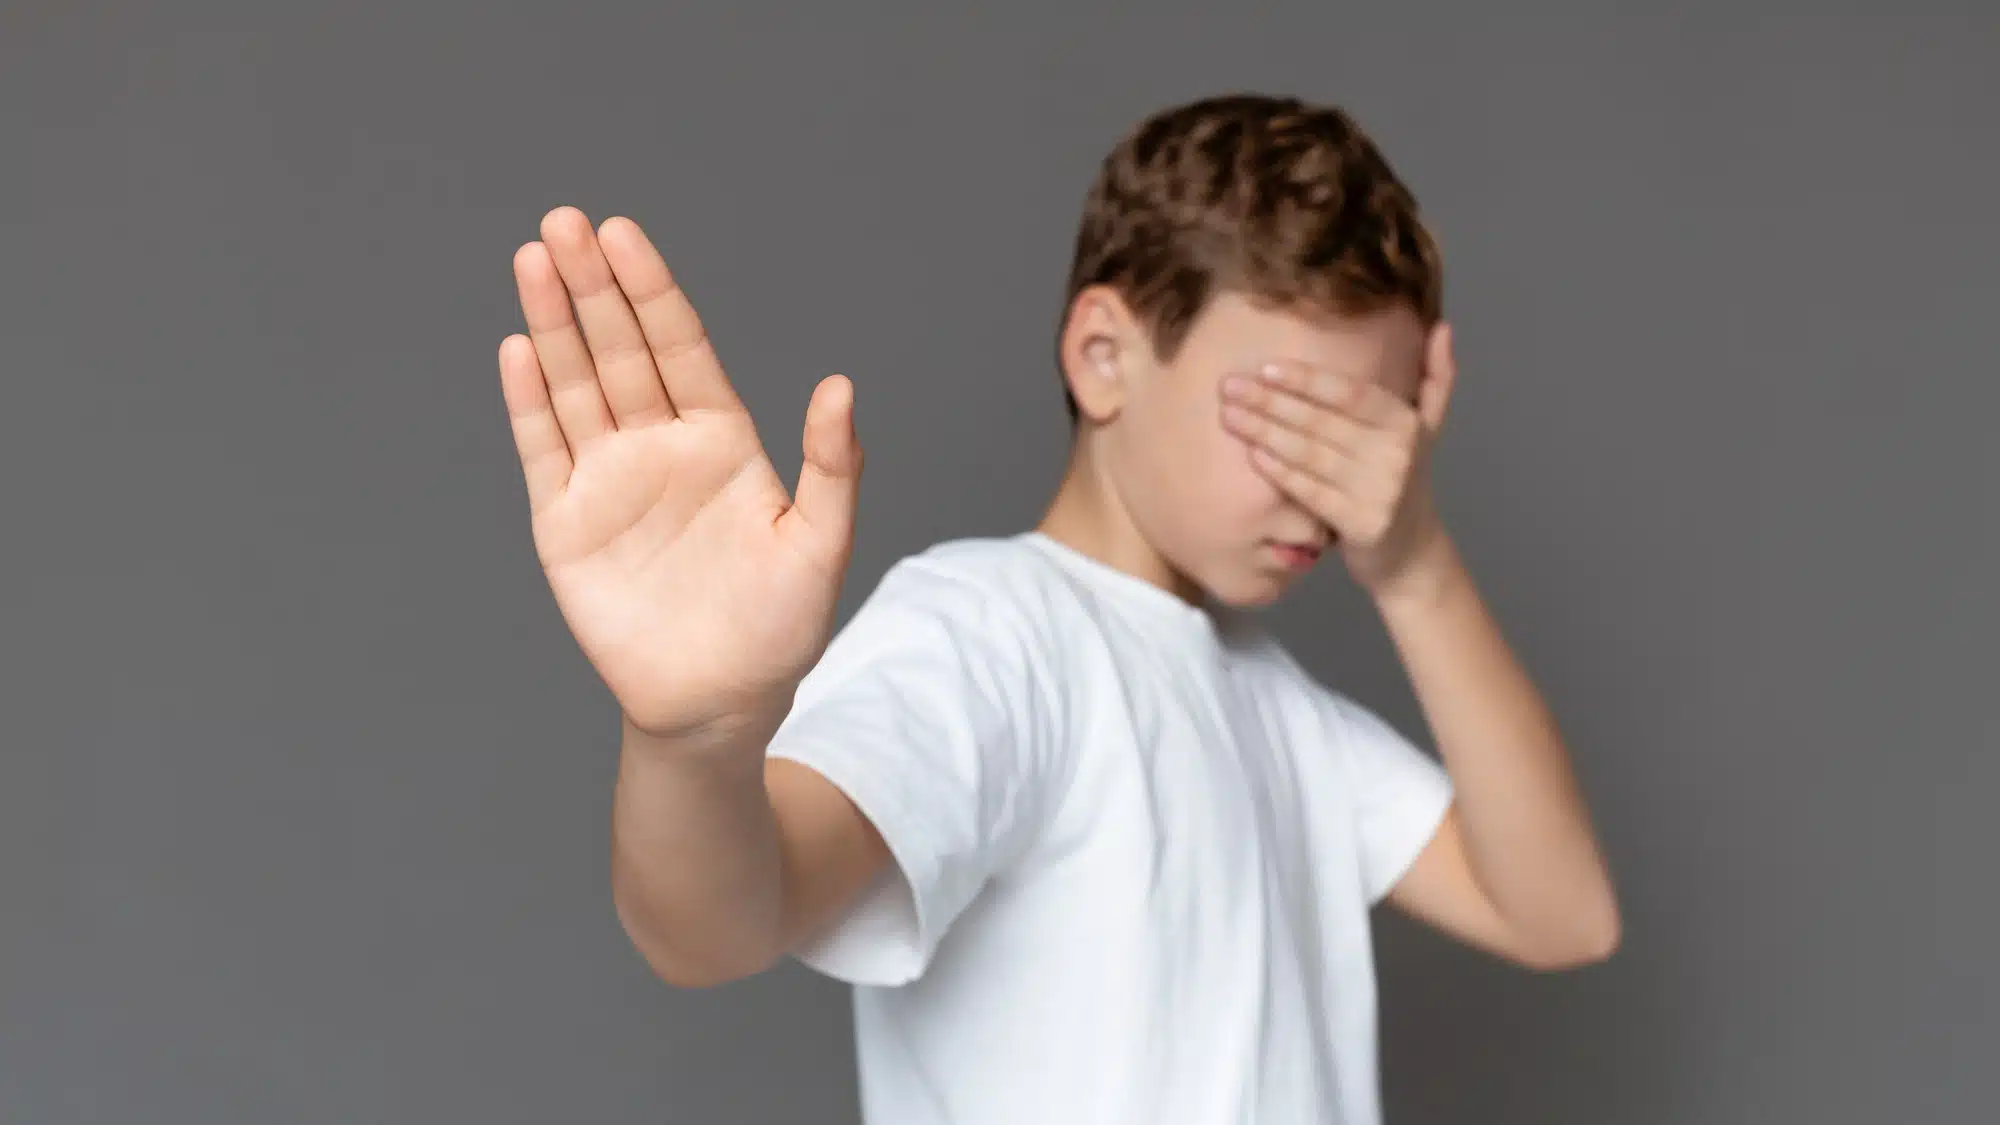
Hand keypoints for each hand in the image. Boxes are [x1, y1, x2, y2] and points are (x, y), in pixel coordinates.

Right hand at [499, 207, 861, 742]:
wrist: (719, 704)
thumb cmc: (780, 627)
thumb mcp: (821, 546)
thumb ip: (831, 467)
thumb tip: (841, 387)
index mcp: (722, 439)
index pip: (680, 346)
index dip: (652, 289)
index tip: (624, 234)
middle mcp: (660, 445)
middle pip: (619, 349)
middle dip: (592, 286)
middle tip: (564, 222)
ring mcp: (609, 480)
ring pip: (576, 385)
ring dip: (553, 324)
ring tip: (532, 259)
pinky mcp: (566, 523)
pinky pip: (543, 450)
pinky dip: (528, 402)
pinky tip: (517, 350)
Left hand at [1219, 322, 1459, 598]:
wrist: (1411, 552)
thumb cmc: (1404, 479)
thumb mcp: (1428, 428)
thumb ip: (1436, 377)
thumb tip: (1443, 326)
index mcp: (1407, 423)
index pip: (1349, 393)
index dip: (1306, 379)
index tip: (1265, 368)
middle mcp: (1397, 454)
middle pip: (1321, 421)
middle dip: (1270, 402)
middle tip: (1228, 387)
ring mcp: (1380, 491)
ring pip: (1310, 454)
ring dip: (1264, 432)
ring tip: (1229, 415)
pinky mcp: (1362, 524)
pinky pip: (1310, 491)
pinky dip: (1279, 471)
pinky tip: (1253, 454)